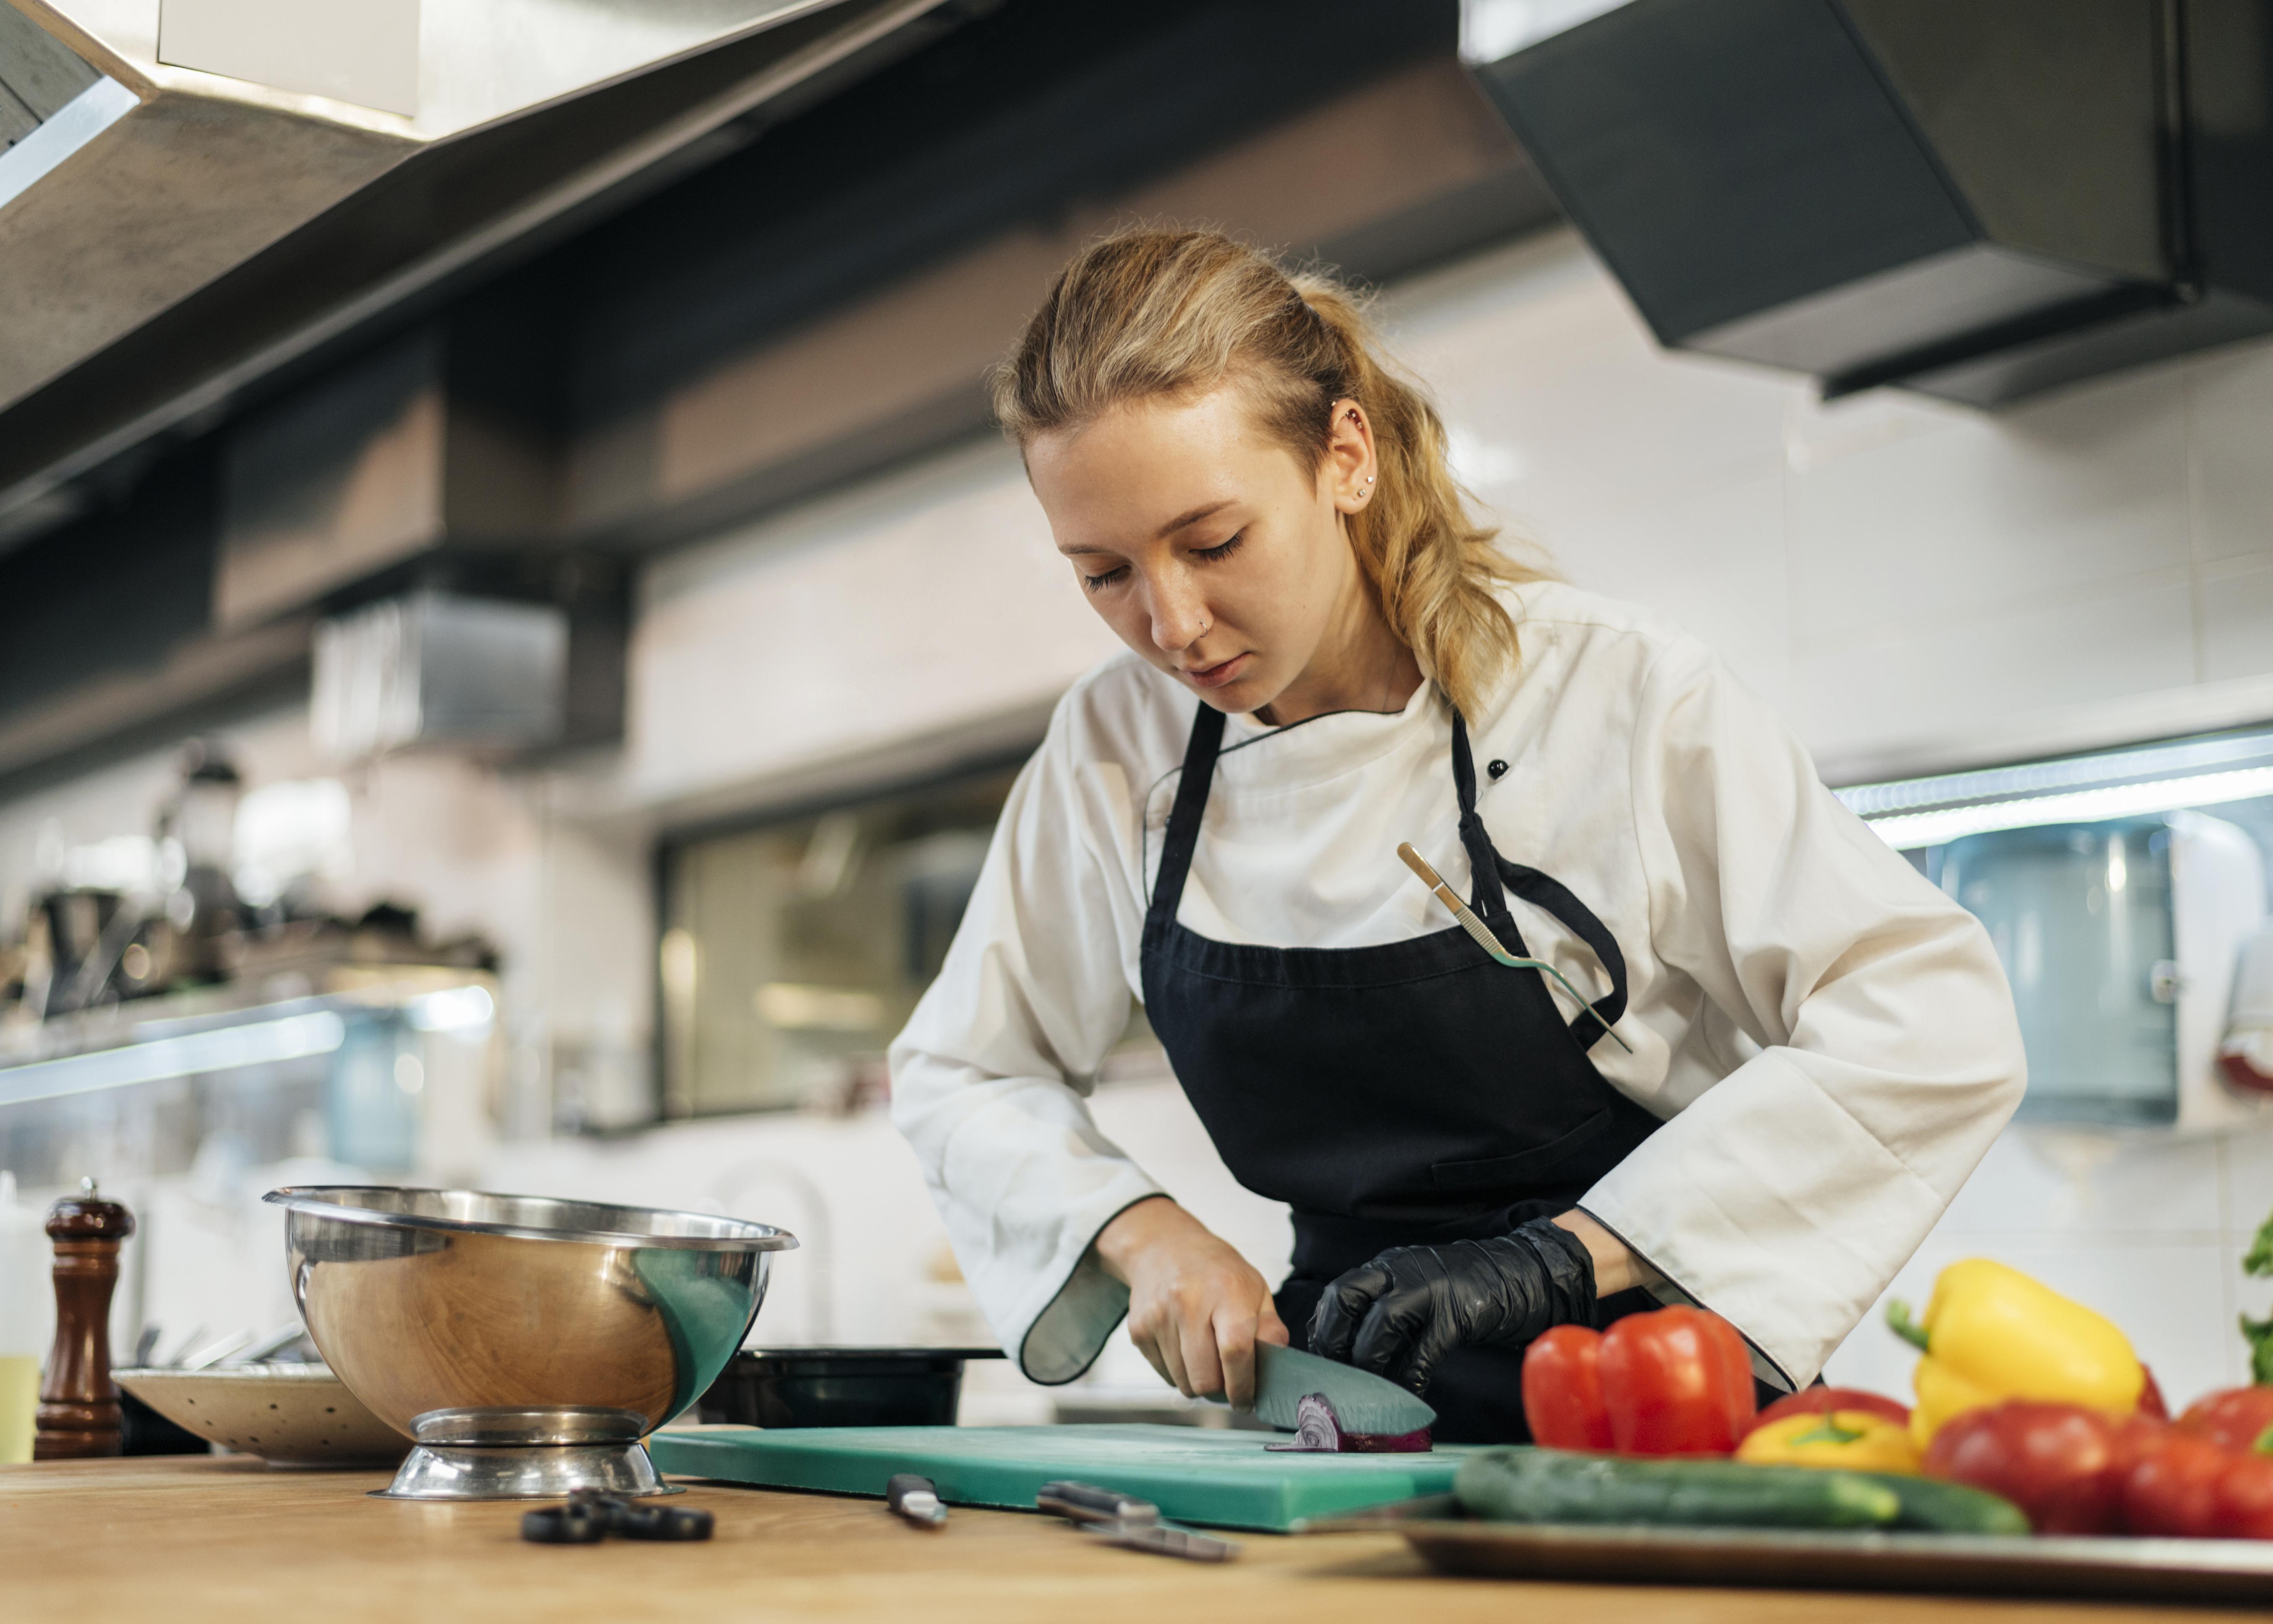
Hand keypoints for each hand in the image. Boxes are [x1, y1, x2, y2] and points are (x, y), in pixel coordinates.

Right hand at [1093, 1197, 1287, 1407]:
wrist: (1163, 1246)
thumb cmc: (1215, 1270)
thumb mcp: (1254, 1287)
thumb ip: (1270, 1328)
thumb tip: (1277, 1367)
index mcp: (1226, 1291)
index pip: (1235, 1351)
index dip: (1243, 1385)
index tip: (1247, 1400)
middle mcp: (1188, 1303)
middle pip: (1205, 1378)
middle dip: (1221, 1390)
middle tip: (1228, 1380)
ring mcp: (1158, 1317)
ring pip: (1184, 1383)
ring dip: (1200, 1382)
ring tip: (1206, 1357)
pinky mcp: (1139, 1330)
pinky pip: (1165, 1375)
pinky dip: (1180, 1372)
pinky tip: (1185, 1347)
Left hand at [1307, 1214, 1600, 1393]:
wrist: (1523, 1273)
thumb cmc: (1465, 1290)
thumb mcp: (1417, 1288)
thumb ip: (1385, 1310)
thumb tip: (1351, 1356)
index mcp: (1388, 1266)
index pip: (1337, 1292)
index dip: (1322, 1329)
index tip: (1318, 1362)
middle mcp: (1401, 1270)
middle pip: (1346, 1299)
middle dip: (1332, 1341)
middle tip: (1334, 1377)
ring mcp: (1430, 1289)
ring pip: (1381, 1324)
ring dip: (1369, 1363)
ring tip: (1368, 1391)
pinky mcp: (1459, 1314)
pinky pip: (1424, 1351)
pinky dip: (1410, 1378)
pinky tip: (1408, 1395)